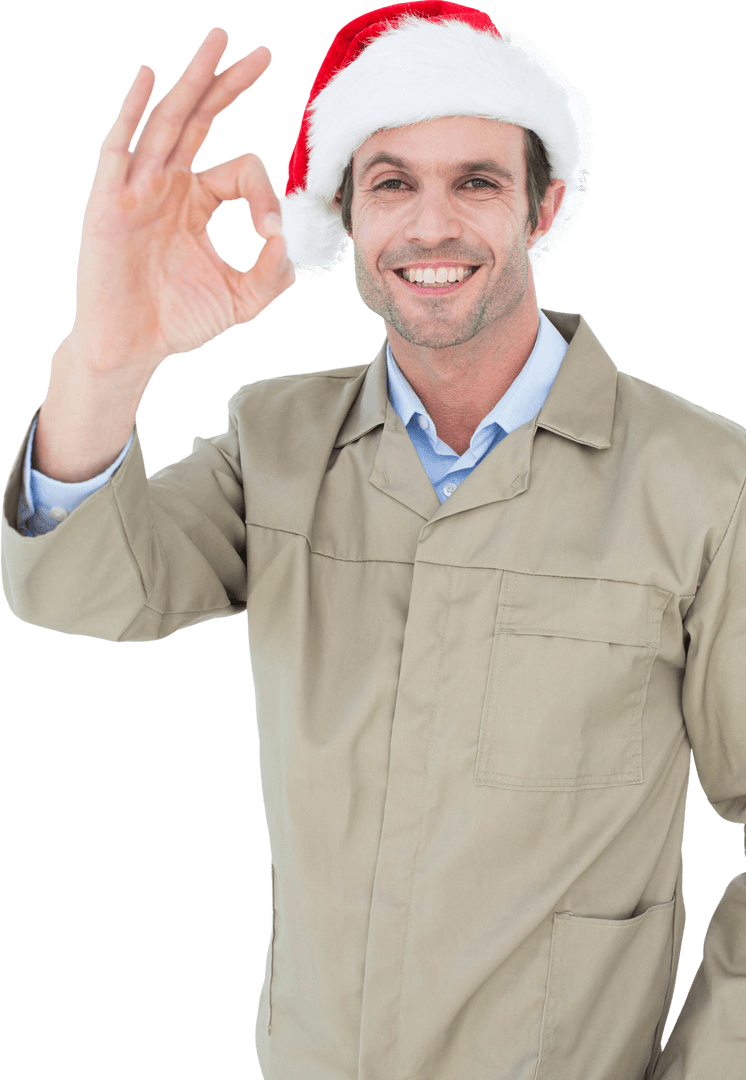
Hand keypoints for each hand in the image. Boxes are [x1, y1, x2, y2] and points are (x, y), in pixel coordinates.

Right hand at [70, 27, 293, 372]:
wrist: (134, 349)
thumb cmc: (179, 321)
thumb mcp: (242, 299)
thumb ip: (274, 272)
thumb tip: (291, 235)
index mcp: (197, 201)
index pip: (240, 169)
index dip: (264, 191)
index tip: (272, 229)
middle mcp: (168, 184)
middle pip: (200, 119)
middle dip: (229, 84)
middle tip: (263, 53)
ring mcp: (137, 188)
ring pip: (166, 121)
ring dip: (192, 80)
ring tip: (217, 42)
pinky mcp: (109, 202)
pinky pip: (119, 148)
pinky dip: (132, 112)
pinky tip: (149, 78)